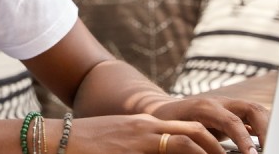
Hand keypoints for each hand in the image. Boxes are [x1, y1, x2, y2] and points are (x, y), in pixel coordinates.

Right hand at [64, 114, 225, 152]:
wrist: (59, 140)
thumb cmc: (85, 146)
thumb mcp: (119, 145)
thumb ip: (140, 147)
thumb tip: (159, 150)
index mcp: (144, 126)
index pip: (187, 129)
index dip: (210, 144)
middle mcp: (147, 127)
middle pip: (195, 130)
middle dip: (219, 147)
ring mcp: (142, 136)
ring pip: (189, 139)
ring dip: (211, 152)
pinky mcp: (135, 146)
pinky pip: (174, 148)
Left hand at [150, 96, 268, 153]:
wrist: (162, 110)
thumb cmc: (167, 124)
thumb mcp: (179, 133)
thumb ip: (195, 142)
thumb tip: (212, 152)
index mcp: (205, 107)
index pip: (232, 121)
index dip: (244, 140)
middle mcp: (220, 102)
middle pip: (252, 109)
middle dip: (266, 129)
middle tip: (272, 149)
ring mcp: (228, 105)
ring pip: (256, 111)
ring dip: (268, 128)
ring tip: (273, 147)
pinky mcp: (233, 112)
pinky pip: (253, 117)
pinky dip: (263, 128)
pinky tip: (267, 143)